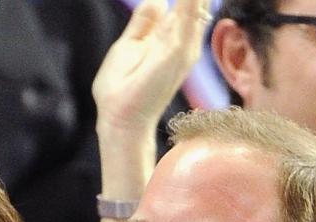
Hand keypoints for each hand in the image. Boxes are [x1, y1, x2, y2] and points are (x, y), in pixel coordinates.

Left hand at [93, 0, 209, 139]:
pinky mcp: (179, 49)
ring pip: (195, 3)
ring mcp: (184, 45)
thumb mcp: (131, 44)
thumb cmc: (122, 90)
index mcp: (172, 38)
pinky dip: (188, 1)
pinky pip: (188, 10)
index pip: (187, 2)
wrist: (119, 116)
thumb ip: (145, 23)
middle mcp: (184, 40)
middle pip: (196, 1)